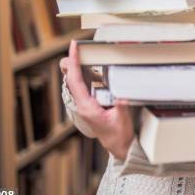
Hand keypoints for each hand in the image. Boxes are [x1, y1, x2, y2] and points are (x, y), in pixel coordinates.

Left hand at [60, 41, 133, 160]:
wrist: (120, 147)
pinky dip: (82, 75)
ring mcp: (85, 106)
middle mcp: (83, 105)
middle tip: (74, 46)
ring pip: (76, 83)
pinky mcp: (90, 106)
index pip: (76, 81)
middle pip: (72, 79)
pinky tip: (86, 69)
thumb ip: (120, 108)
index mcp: (87, 108)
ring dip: (76, 67)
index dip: (74, 64)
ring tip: (78, 53)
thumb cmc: (120, 136)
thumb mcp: (122, 121)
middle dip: (71, 62)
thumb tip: (120, 96)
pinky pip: (83, 87)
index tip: (74, 49)